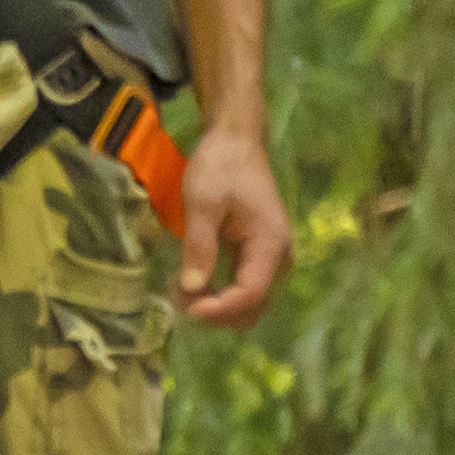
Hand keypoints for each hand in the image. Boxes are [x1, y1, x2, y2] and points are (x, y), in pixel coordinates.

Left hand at [177, 130, 293, 326]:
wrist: (236, 142)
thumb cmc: (221, 165)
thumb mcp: (203, 202)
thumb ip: (199, 245)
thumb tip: (191, 288)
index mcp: (270, 242)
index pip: (250, 293)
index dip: (219, 309)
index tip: (186, 308)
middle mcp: (277, 258)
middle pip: (252, 308)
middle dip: (215, 312)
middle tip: (177, 294)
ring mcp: (269, 260)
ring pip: (247, 305)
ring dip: (215, 308)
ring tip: (181, 289)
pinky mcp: (256, 259)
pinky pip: (241, 291)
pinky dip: (218, 297)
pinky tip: (192, 284)